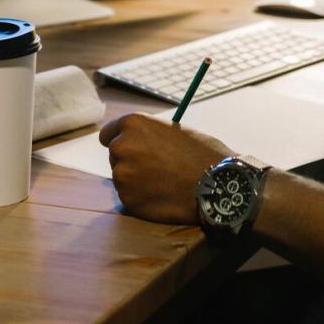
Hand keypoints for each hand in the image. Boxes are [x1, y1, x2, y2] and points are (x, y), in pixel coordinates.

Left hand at [98, 114, 230, 223]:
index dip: (120, 141)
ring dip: (136, 180)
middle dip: (131, 161)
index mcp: (133, 124)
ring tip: (164, 181)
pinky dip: (142, 197)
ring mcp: (122, 174)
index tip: (128, 149)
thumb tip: (136, 142)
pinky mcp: (127, 199)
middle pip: (115, 156)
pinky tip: (163, 194)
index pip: (108, 134)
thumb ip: (147, 135)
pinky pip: (130, 196)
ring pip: (123, 177)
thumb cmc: (201, 153)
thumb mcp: (172, 130)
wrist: (215, 182)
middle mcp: (122, 146)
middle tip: (156, 167)